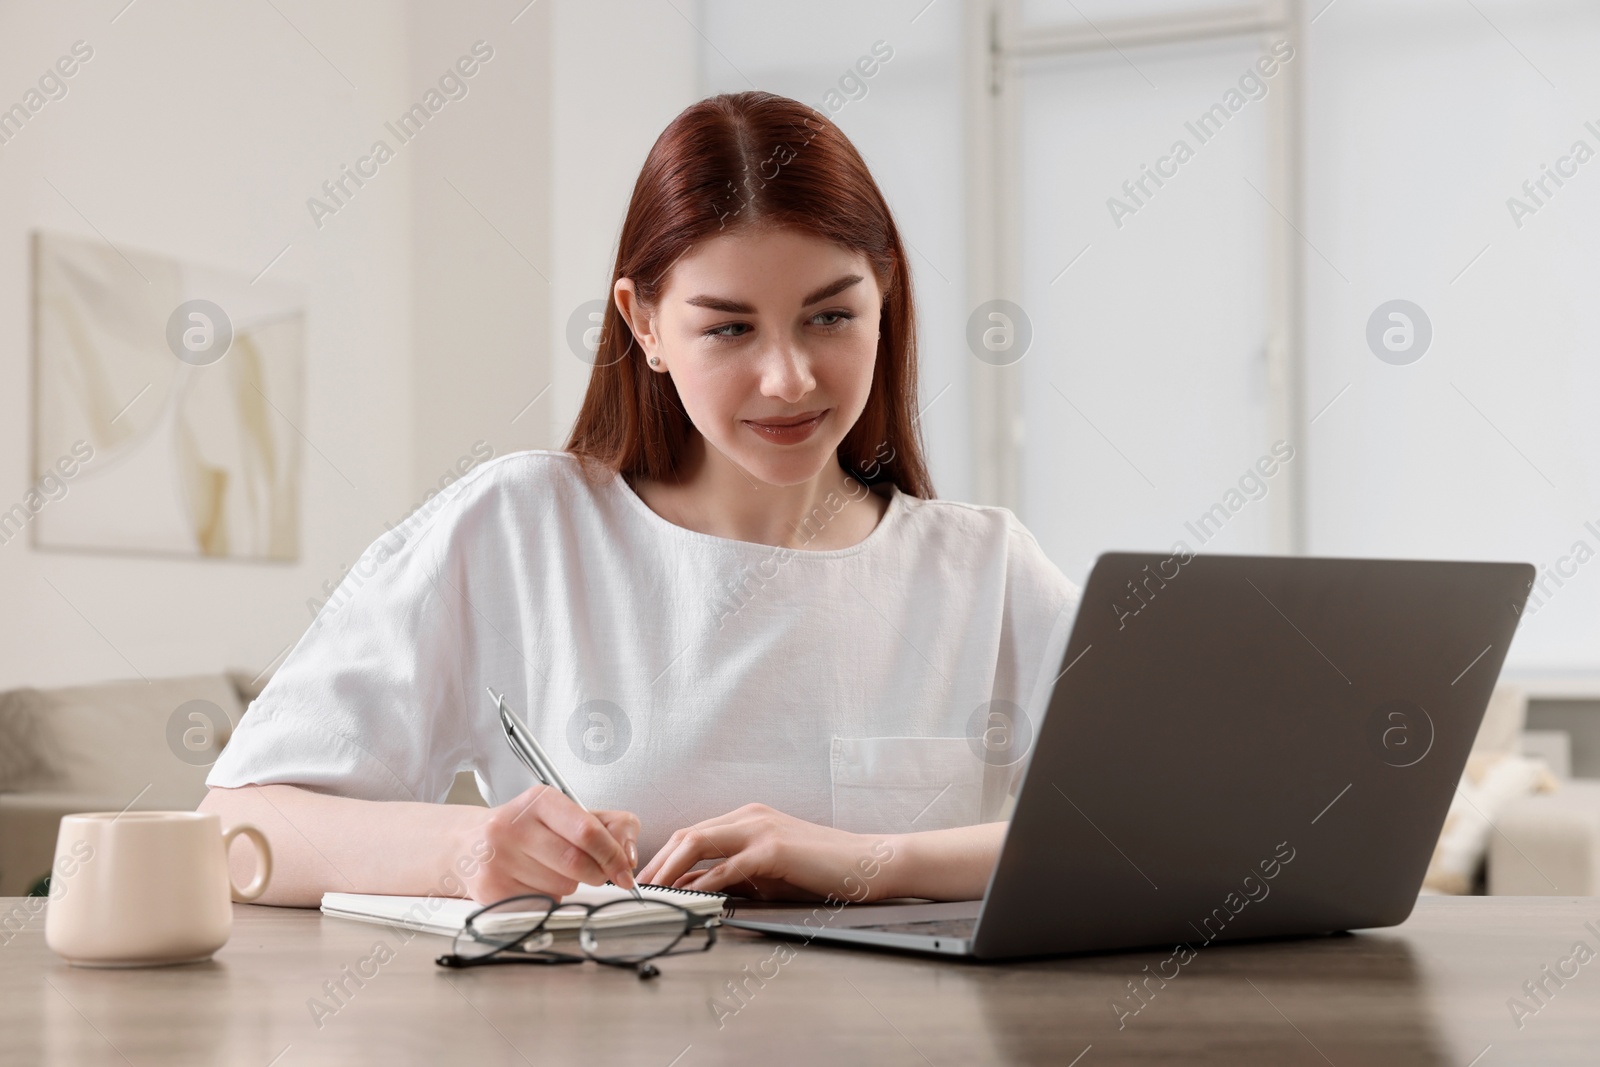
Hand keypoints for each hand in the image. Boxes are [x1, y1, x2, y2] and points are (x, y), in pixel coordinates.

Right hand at [455, 784, 640, 903]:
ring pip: (560, 887)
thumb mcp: (568, 815)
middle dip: (594, 874)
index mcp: (539, 800)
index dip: (613, 855)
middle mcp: (513, 826)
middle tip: (593, 873)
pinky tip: (533, 884)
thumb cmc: (527, 830)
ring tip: (550, 871)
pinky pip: (541, 905)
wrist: (470, 845)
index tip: (624, 871)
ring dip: (568, 887)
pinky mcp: (490, 889)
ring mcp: (498, 859)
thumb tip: (629, 855)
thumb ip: (610, 826)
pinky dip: (547, 900)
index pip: (587, 830)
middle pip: (576, 863)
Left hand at [638, 803, 896, 902]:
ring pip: (698, 844)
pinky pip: (728, 867)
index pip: (692, 835)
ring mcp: (760, 829)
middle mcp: (749, 816)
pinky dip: (704, 884)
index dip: (663, 859)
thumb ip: (733, 877)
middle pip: (687, 835)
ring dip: (670, 871)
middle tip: (634, 891)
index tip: (644, 883)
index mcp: (747, 818)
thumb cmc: (821, 870)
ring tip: (651, 894)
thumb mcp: (768, 873)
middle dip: (656, 864)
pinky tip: (689, 898)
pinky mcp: (773, 849)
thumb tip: (695, 890)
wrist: (868, 863)